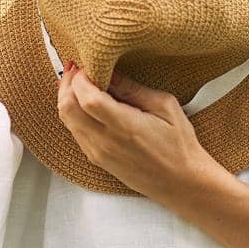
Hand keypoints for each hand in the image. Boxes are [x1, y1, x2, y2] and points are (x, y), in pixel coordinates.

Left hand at [57, 63, 218, 206]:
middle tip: (78, 69)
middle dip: (67, 84)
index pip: (86, 98)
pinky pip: (75, 132)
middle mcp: (105, 142)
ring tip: (79, 83)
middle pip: (67, 108)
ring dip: (67, 98)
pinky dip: (74, 114)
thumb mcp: (164, 106)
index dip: (81, 78)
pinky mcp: (97, 160)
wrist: (181, 182)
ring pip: (67, 120)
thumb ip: (133, 89)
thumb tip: (110, 73)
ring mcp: (98, 153)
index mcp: (124, 126)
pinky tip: (85, 103)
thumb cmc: (179, 145)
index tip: (88, 65)